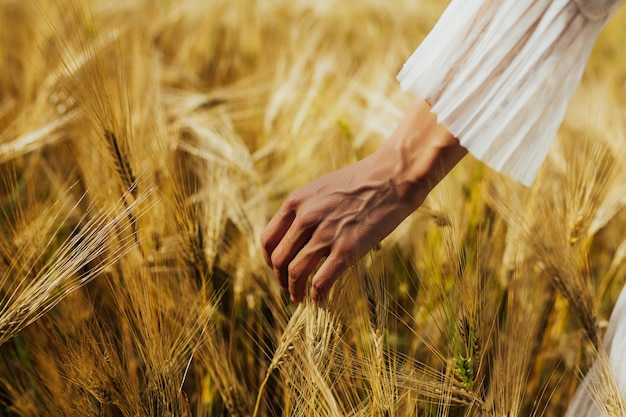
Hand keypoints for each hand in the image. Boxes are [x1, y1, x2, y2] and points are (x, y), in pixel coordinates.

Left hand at [261, 99, 465, 302]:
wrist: (393, 178)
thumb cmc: (362, 181)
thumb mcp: (322, 188)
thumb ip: (305, 208)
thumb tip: (296, 233)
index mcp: (296, 201)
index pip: (268, 239)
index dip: (269, 260)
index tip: (277, 268)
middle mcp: (306, 218)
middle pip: (279, 259)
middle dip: (280, 278)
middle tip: (288, 287)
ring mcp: (325, 234)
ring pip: (295, 272)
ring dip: (294, 290)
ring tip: (299, 297)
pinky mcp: (347, 249)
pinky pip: (321, 281)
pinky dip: (316, 295)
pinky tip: (318, 299)